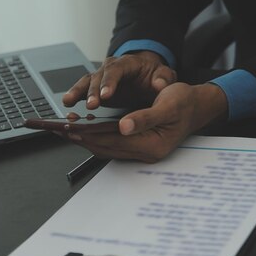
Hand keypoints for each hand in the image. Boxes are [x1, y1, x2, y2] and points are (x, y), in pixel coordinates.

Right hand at [62, 51, 176, 109]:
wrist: (148, 75)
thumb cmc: (155, 75)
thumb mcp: (164, 74)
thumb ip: (164, 78)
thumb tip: (159, 84)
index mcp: (127, 63)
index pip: (116, 70)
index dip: (110, 82)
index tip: (106, 95)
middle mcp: (111, 67)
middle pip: (98, 76)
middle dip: (93, 91)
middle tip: (92, 105)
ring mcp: (101, 77)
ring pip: (86, 82)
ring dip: (78, 92)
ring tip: (69, 103)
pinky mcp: (95, 88)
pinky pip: (82, 90)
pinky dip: (73, 96)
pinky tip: (67, 104)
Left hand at [63, 82, 227, 162]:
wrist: (199, 105)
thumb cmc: (185, 103)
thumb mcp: (168, 105)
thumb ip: (145, 117)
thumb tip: (123, 126)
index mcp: (152, 145)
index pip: (113, 141)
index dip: (90, 133)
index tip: (69, 127)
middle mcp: (146, 153)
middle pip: (106, 148)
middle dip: (80, 138)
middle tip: (56, 129)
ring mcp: (143, 151)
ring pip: (107, 147)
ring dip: (86, 139)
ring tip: (65, 130)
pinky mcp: (140, 145)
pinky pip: (113, 144)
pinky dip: (97, 137)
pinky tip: (86, 129)